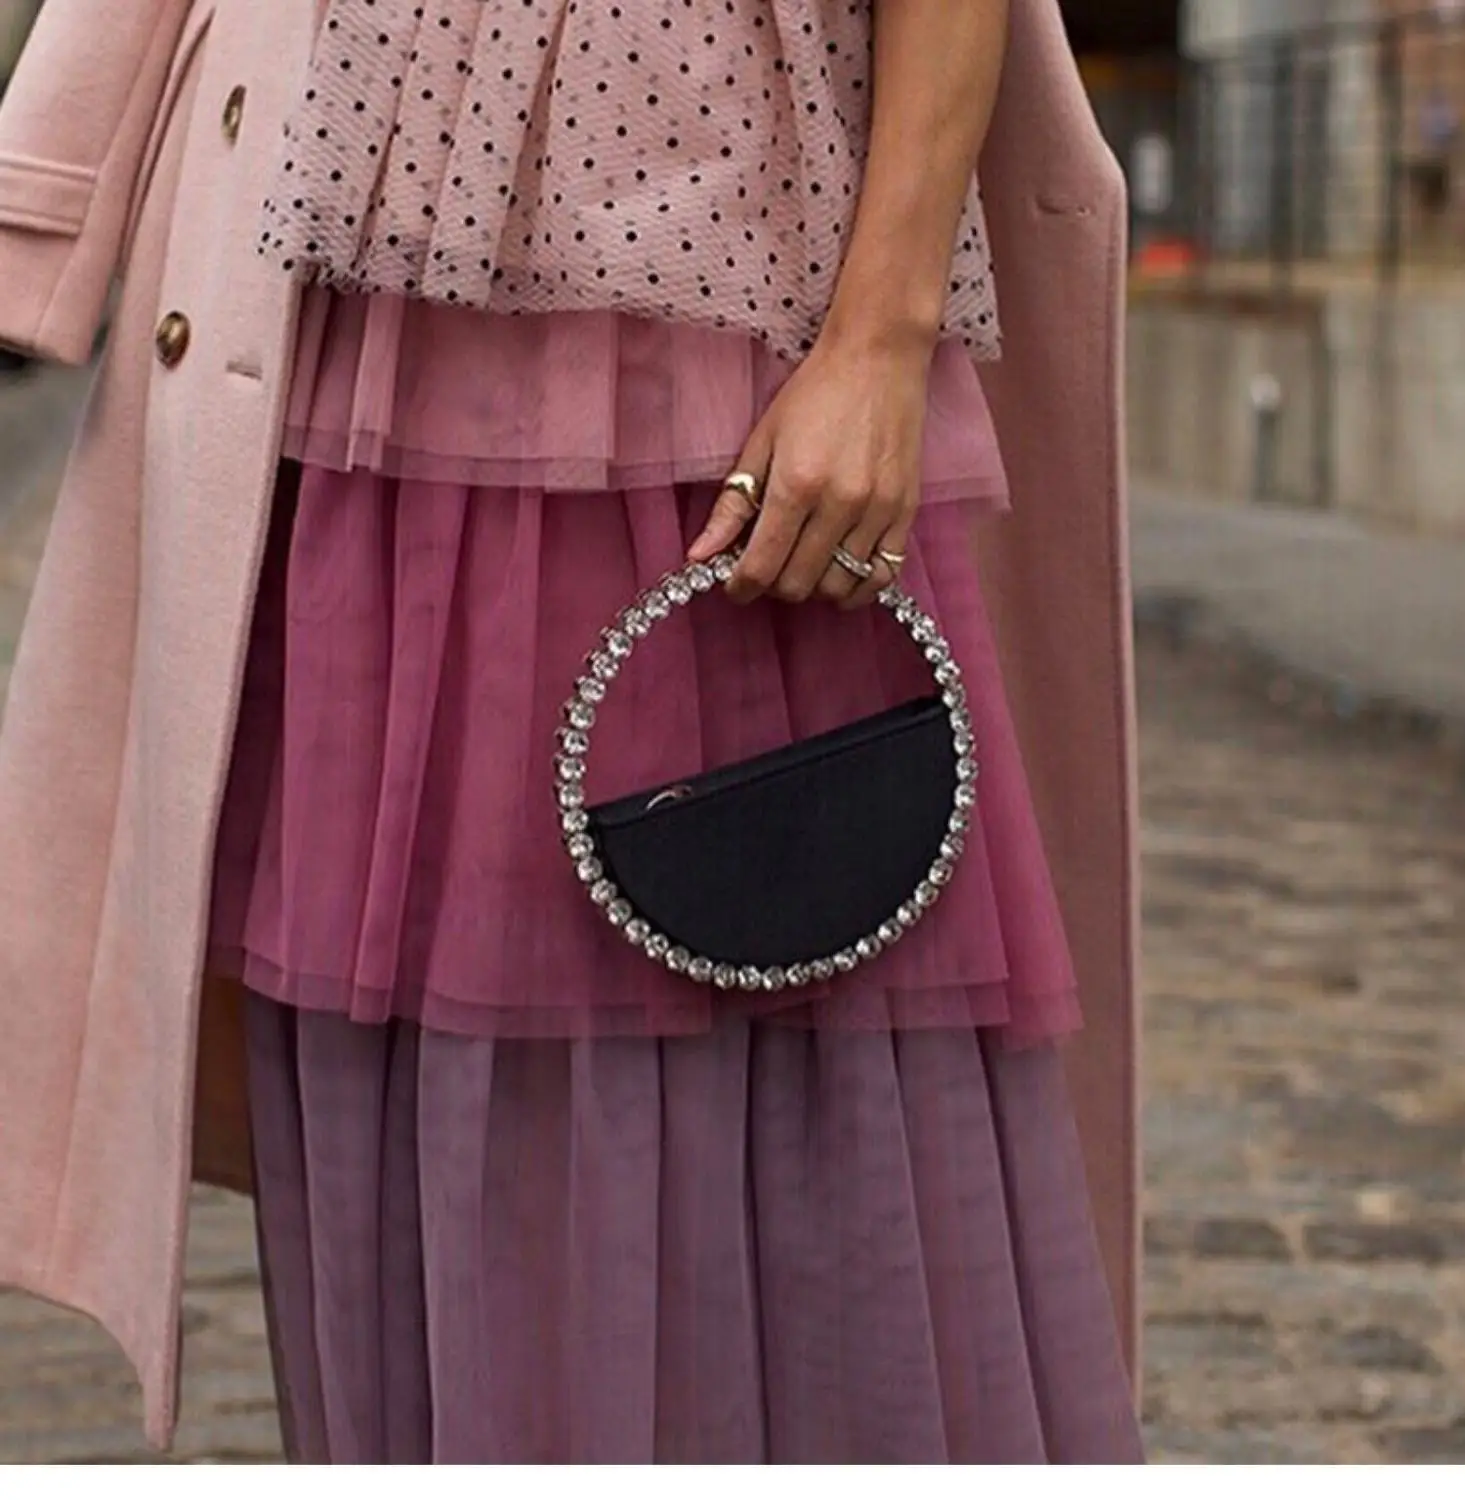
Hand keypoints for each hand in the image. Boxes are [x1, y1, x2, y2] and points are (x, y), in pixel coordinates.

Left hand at [687, 327, 930, 607]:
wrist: (878, 358)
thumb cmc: (815, 394)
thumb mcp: (761, 442)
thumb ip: (732, 505)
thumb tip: (699, 556)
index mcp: (795, 485)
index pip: (761, 566)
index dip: (741, 586)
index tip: (736, 585)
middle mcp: (838, 504)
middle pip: (797, 583)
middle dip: (773, 585)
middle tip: (767, 565)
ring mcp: (876, 511)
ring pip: (837, 586)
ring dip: (813, 586)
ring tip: (802, 564)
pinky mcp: (905, 511)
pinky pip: (882, 574)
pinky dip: (858, 588)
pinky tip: (841, 577)